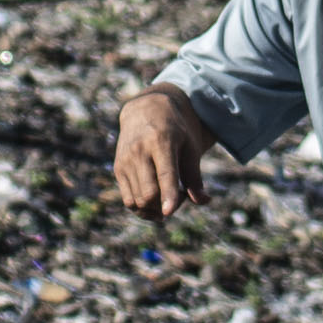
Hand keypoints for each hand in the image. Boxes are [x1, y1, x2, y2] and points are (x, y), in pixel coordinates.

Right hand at [111, 89, 207, 217]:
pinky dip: (143, 209)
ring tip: (169, 197)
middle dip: (167, 206)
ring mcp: (126, 161)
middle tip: (182, 197)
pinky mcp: (119, 169)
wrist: (145, 110)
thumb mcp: (190, 146)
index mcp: (161, 142)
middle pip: (149, 193)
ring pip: (137, 201)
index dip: (167, 194)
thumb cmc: (175, 129)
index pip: (164, 173)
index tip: (168, 212)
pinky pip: (128, 200)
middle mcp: (139, 152)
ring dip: (156, 210)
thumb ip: (195, 176)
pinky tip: (156, 203)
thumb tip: (204, 201)